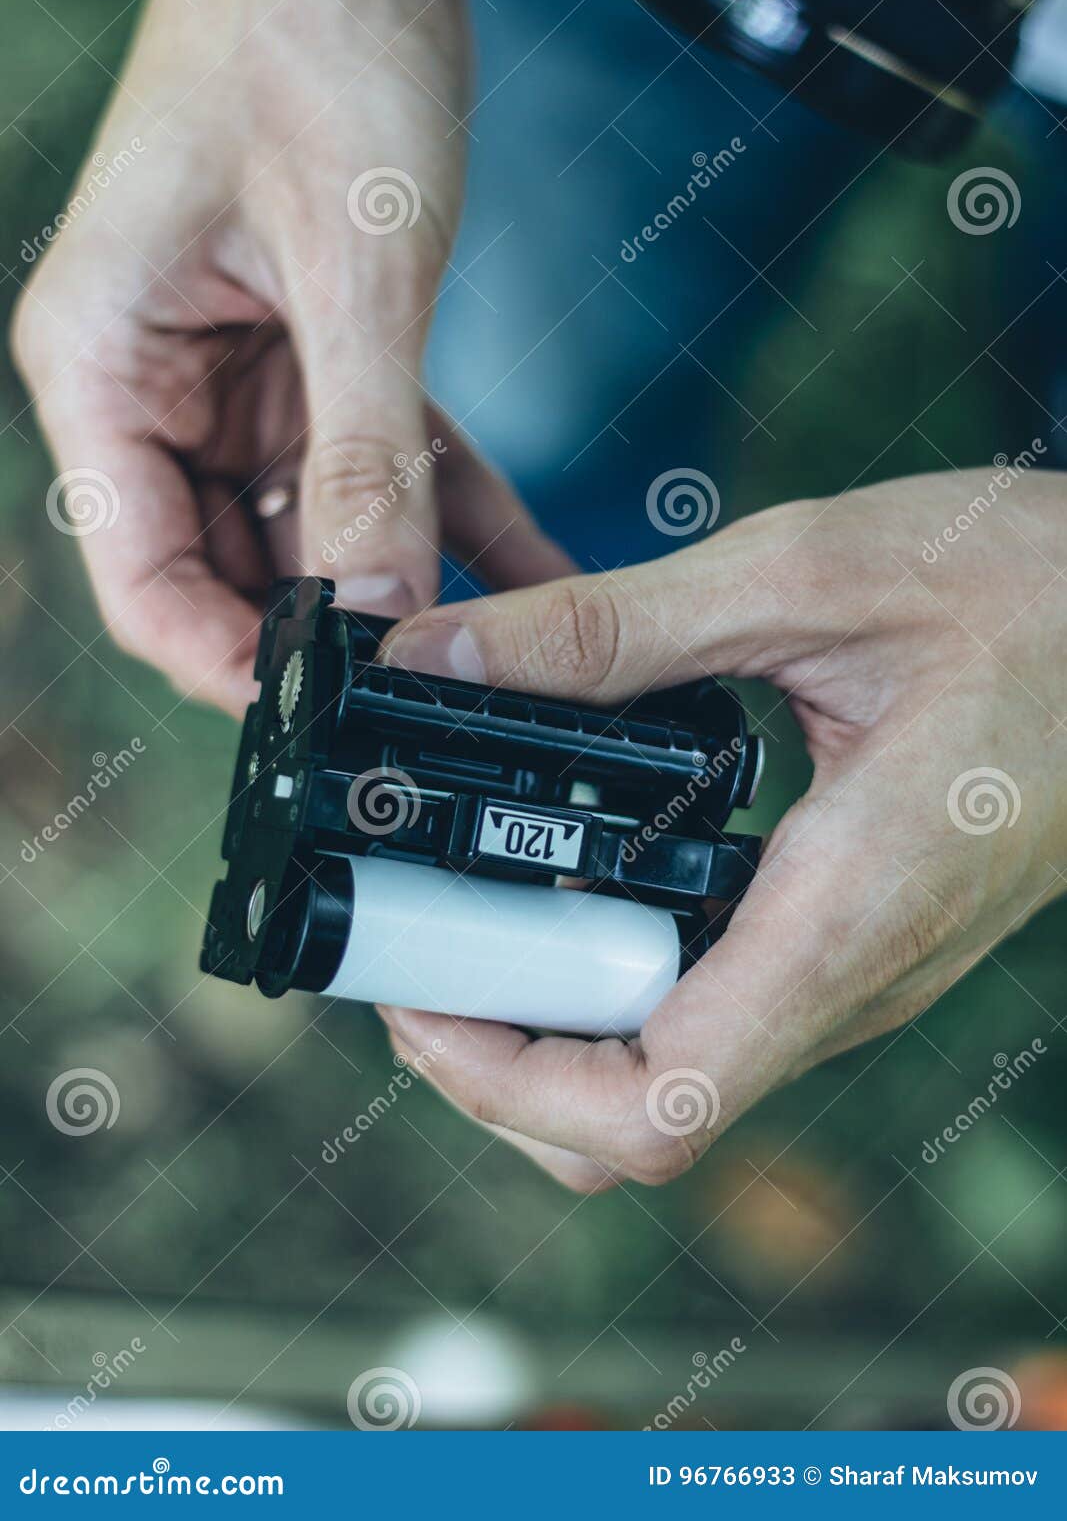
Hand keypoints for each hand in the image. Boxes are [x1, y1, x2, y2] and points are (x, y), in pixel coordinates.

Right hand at [13, 0, 566, 715]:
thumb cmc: (307, 35)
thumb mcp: (352, 274)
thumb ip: (362, 459)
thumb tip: (372, 614)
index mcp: (106, 367)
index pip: (144, 580)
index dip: (234, 665)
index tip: (335, 718)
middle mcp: (159, 383)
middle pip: (230, 566)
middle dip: (331, 629)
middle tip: (438, 691)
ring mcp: (238, 370)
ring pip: (314, 523)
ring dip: (403, 576)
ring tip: (502, 648)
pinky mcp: (313, 347)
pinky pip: (379, 457)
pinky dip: (449, 505)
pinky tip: (528, 565)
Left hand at [374, 466, 1066, 1189]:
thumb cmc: (1028, 587)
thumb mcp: (801, 575)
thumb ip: (611, 630)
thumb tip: (439, 659)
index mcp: (845, 912)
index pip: (658, 1109)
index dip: (501, 1082)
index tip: (417, 988)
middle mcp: (850, 977)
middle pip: (638, 1120)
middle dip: (496, 1054)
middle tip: (414, 937)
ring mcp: (855, 970)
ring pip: (671, 1073)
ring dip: (547, 1017)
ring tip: (466, 900)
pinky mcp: (853, 937)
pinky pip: (713, 1007)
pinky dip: (612, 970)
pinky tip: (571, 869)